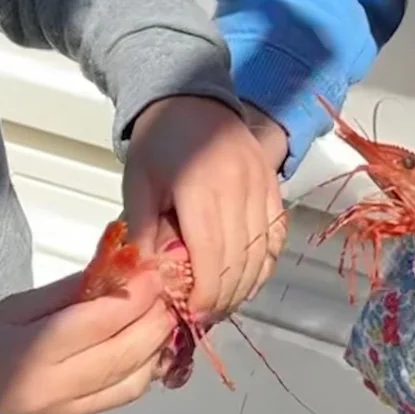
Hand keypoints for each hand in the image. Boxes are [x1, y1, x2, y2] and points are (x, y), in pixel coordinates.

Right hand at [0, 266, 176, 413]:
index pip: (95, 324)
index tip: (152, 274)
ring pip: (132, 378)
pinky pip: (126, 394)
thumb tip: (114, 270)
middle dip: (152, 318)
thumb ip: (65, 292)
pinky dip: (148, 366)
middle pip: (122, 353)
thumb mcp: (14, 309)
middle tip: (165, 291)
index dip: (132, 298)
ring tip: (162, 313)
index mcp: (32, 354)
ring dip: (157, 343)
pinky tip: (152, 343)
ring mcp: (74, 410)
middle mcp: (57, 388)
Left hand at [123, 96, 285, 321]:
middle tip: (207, 316)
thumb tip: (150, 277)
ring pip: (264, 251)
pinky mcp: (273, 185)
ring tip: (227, 303)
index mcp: (200, 188)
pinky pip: (277, 234)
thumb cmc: (158, 142)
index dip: (206, 293)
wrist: (190, 97)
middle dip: (226, 296)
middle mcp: (238, 188)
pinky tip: (250, 278)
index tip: (192, 313)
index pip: (211, 255)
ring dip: (248, 284)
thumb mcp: (136, 182)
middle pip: (241, 259)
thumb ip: (141, 230)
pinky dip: (267, 262)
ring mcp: (261, 185)